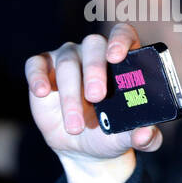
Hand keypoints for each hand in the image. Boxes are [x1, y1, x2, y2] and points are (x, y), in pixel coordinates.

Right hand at [25, 23, 163, 182]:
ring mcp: (68, 58)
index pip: (123, 35)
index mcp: (123, 61)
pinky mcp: (43, 69)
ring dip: (71, 95)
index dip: (120, 40)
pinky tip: (42, 92)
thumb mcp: (130, 138)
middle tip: (97, 97)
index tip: (117, 57)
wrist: (82, 147)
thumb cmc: (112, 133)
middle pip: (94, 45)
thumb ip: (145, 137)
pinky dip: (37, 77)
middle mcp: (95, 53)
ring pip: (67, 63)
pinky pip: (36, 64)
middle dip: (95, 70)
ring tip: (76, 126)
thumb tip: (146, 135)